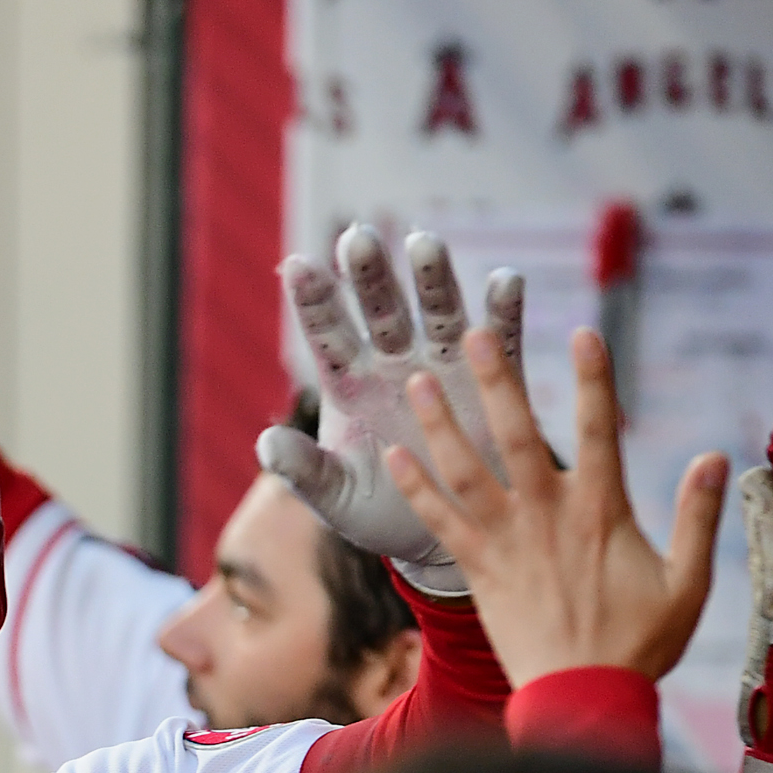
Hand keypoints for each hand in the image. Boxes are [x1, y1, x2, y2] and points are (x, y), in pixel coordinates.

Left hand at [258, 226, 525, 585]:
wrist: (443, 533)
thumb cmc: (377, 513)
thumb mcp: (335, 499)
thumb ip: (303, 471)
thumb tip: (266, 446)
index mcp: (350, 386)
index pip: (326, 335)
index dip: (313, 301)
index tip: (295, 265)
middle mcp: (395, 363)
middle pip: (381, 311)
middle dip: (370, 276)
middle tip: (358, 238)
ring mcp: (444, 365)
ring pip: (438, 313)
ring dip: (432, 280)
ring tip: (425, 244)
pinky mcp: (492, 378)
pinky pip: (500, 339)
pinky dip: (504, 312)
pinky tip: (507, 282)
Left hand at [385, 326, 728, 683]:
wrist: (582, 698)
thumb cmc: (640, 645)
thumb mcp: (688, 584)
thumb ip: (697, 518)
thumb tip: (714, 457)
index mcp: (603, 511)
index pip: (601, 429)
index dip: (593, 378)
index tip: (584, 332)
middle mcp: (548, 516)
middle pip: (517, 435)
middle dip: (497, 380)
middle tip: (474, 334)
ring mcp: (508, 542)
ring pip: (467, 471)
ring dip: (442, 423)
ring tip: (420, 381)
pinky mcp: (478, 570)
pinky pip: (439, 522)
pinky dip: (415, 488)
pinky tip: (393, 455)